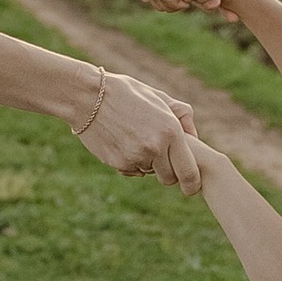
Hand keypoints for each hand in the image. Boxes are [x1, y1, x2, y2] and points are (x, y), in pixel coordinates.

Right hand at [73, 69, 200, 185]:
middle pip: (170, 178)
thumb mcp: (157, 96)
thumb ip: (181, 114)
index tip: (191, 187)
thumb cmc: (125, 93)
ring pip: (149, 173)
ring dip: (148, 164)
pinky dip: (130, 162)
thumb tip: (194, 136)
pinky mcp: (118, 163)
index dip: (192, 184)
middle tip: (161, 158)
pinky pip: (132, 170)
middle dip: (168, 172)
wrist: (87, 96)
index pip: (189, 172)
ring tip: (137, 139)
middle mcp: (155, 146)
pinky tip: (122, 141)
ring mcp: (135, 156)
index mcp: (171, 130)